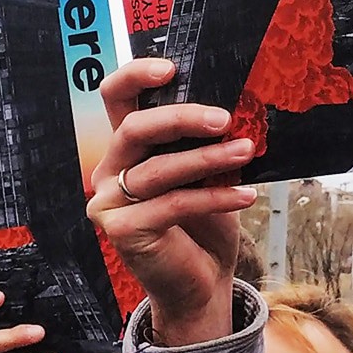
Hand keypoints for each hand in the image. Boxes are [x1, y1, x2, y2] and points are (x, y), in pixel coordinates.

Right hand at [87, 60, 258, 346]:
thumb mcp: (204, 174)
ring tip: (245, 152)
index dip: (135, 75)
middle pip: (135, 128)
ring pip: (158, 169)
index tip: (171, 69)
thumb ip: (202, 142)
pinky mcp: (122, 231)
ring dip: (208, 159)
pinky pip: (173, 204)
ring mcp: (108, 202)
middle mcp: (107, 171)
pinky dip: (214, 197)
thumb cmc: (202, 226)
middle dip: (182, 118)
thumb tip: (233, 106)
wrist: (200, 284)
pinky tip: (245, 194)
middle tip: (224, 119)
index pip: (115, 98)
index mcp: (124, 148)